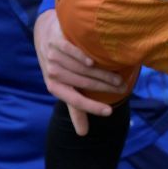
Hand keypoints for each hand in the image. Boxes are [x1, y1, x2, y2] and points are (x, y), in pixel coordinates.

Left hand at [34, 9, 122, 134]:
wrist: (44, 35)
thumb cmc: (60, 65)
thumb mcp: (65, 86)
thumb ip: (75, 107)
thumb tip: (83, 134)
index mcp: (54, 86)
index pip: (74, 100)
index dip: (91, 108)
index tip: (109, 112)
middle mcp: (52, 72)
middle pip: (82, 82)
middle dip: (104, 88)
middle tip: (122, 89)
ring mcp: (53, 56)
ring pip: (80, 68)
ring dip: (101, 74)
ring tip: (118, 78)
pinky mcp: (55, 40)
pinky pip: (69, 50)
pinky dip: (81, 56)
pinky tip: (93, 62)